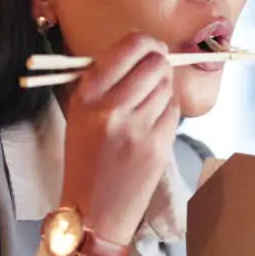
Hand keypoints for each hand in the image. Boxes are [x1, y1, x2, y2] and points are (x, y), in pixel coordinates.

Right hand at [61, 32, 179, 246]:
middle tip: (153, 77)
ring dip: (162, 91)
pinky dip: (167, 113)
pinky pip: (174, 111)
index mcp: (87, 94)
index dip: (147, 44)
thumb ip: (105, 80)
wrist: (92, 211)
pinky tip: (152, 126)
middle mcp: (112, 107)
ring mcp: (137, 127)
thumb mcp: (80, 113)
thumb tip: (141, 51)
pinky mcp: (157, 145)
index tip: (150, 50)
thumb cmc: (85, 159)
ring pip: (167, 86)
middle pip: (156, 62)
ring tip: (146, 108)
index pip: (130, 45)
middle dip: (159, 66)